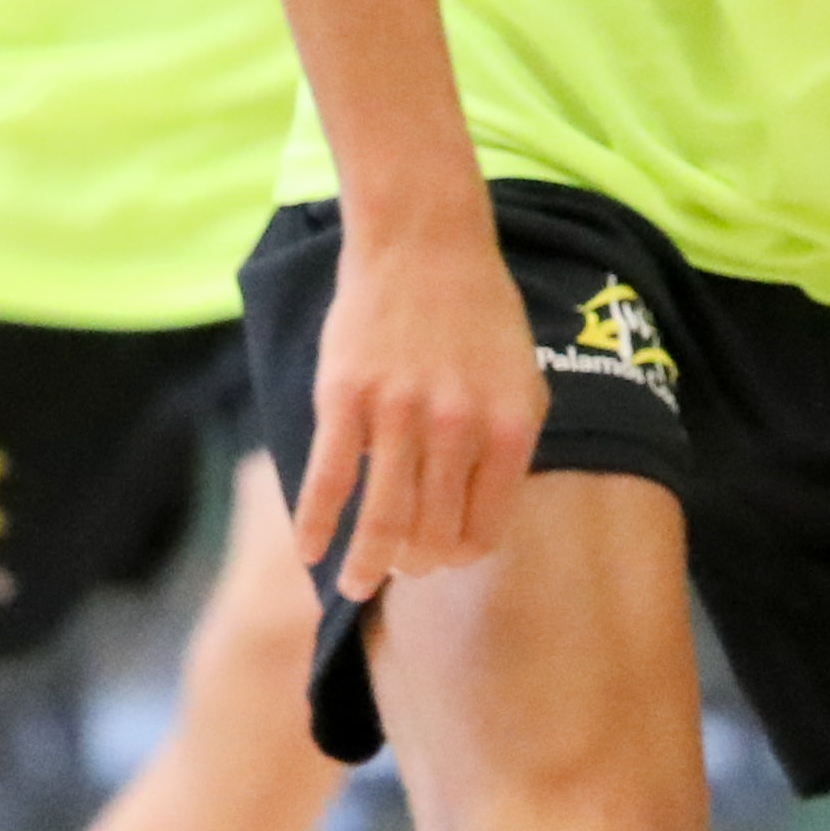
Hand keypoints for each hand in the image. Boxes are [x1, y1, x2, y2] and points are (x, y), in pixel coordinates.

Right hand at [293, 209, 547, 598]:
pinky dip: (316, 526)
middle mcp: (458, 428)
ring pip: (383, 520)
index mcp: (508, 428)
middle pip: (434, 533)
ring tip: (355, 587)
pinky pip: (328, 481)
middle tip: (401, 569)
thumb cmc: (477, 314)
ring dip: (367, 565)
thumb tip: (483, 514)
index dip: (463, 552)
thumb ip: (506, 445)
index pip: (486, 526)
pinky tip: (310, 554)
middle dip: (417, 563)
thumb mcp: (519, 379)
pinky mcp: (344, 399)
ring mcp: (399, 415)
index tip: (446, 557)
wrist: (426, 243)